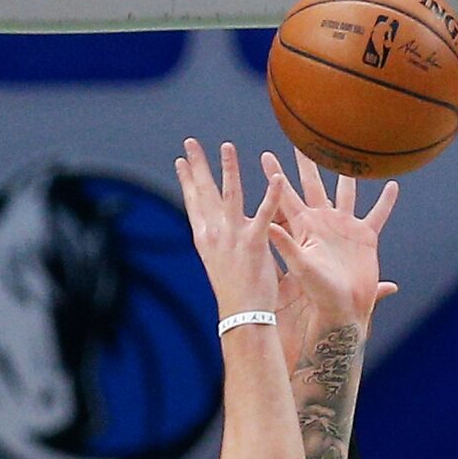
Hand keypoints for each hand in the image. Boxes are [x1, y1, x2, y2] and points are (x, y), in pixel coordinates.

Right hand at [174, 139, 283, 319]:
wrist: (242, 316)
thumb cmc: (235, 294)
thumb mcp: (219, 264)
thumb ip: (219, 243)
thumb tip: (216, 233)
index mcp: (205, 239)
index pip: (193, 203)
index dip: (187, 181)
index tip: (181, 162)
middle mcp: (214, 234)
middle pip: (203, 192)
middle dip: (197, 165)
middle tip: (189, 142)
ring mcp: (233, 237)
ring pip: (230, 194)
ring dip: (228, 168)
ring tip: (227, 146)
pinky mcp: (254, 243)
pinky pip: (265, 213)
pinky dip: (272, 194)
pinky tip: (277, 177)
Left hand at [263, 150, 397, 350]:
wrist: (345, 307)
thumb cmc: (318, 292)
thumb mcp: (300, 266)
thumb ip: (286, 245)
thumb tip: (267, 226)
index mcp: (305, 227)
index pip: (286, 196)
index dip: (276, 177)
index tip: (264, 155)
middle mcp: (324, 222)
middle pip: (314, 185)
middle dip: (307, 164)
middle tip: (300, 139)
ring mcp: (345, 227)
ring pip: (346, 192)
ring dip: (347, 174)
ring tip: (348, 153)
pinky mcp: (366, 236)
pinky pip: (378, 214)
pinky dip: (385, 201)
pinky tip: (392, 184)